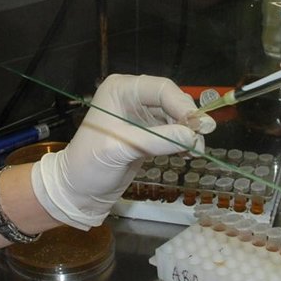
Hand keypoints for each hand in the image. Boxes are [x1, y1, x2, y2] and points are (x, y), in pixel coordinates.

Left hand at [32, 74, 215, 228]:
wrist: (77, 192)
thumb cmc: (89, 165)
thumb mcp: (122, 148)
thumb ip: (158, 140)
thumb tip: (194, 136)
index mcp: (121, 90)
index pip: (161, 88)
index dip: (183, 105)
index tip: (200, 126)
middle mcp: (132, 98)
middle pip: (172, 101)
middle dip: (188, 119)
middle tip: (202, 140)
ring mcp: (140, 116)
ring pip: (175, 117)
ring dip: (188, 132)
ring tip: (197, 150)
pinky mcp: (147, 134)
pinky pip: (172, 132)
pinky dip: (182, 141)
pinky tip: (188, 152)